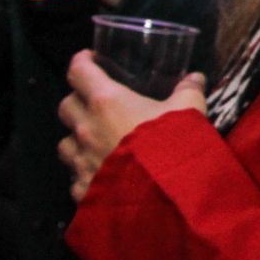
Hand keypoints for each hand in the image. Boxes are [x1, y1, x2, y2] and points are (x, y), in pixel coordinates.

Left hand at [57, 49, 206, 201]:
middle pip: (65, 106)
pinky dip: (85, 173)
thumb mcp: (188, 112)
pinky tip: (102, 176)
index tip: (88, 59)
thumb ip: (189, 91)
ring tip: (95, 142)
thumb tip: (195, 78)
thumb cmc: (171, 145)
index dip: (81, 61)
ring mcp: (81, 162)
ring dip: (76, 139)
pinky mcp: (82, 190)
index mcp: (106, 102)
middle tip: (94, 103)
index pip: (79, 72)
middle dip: (76, 101)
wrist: (164, 200)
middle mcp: (86, 129)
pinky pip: (75, 178)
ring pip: (65, 144)